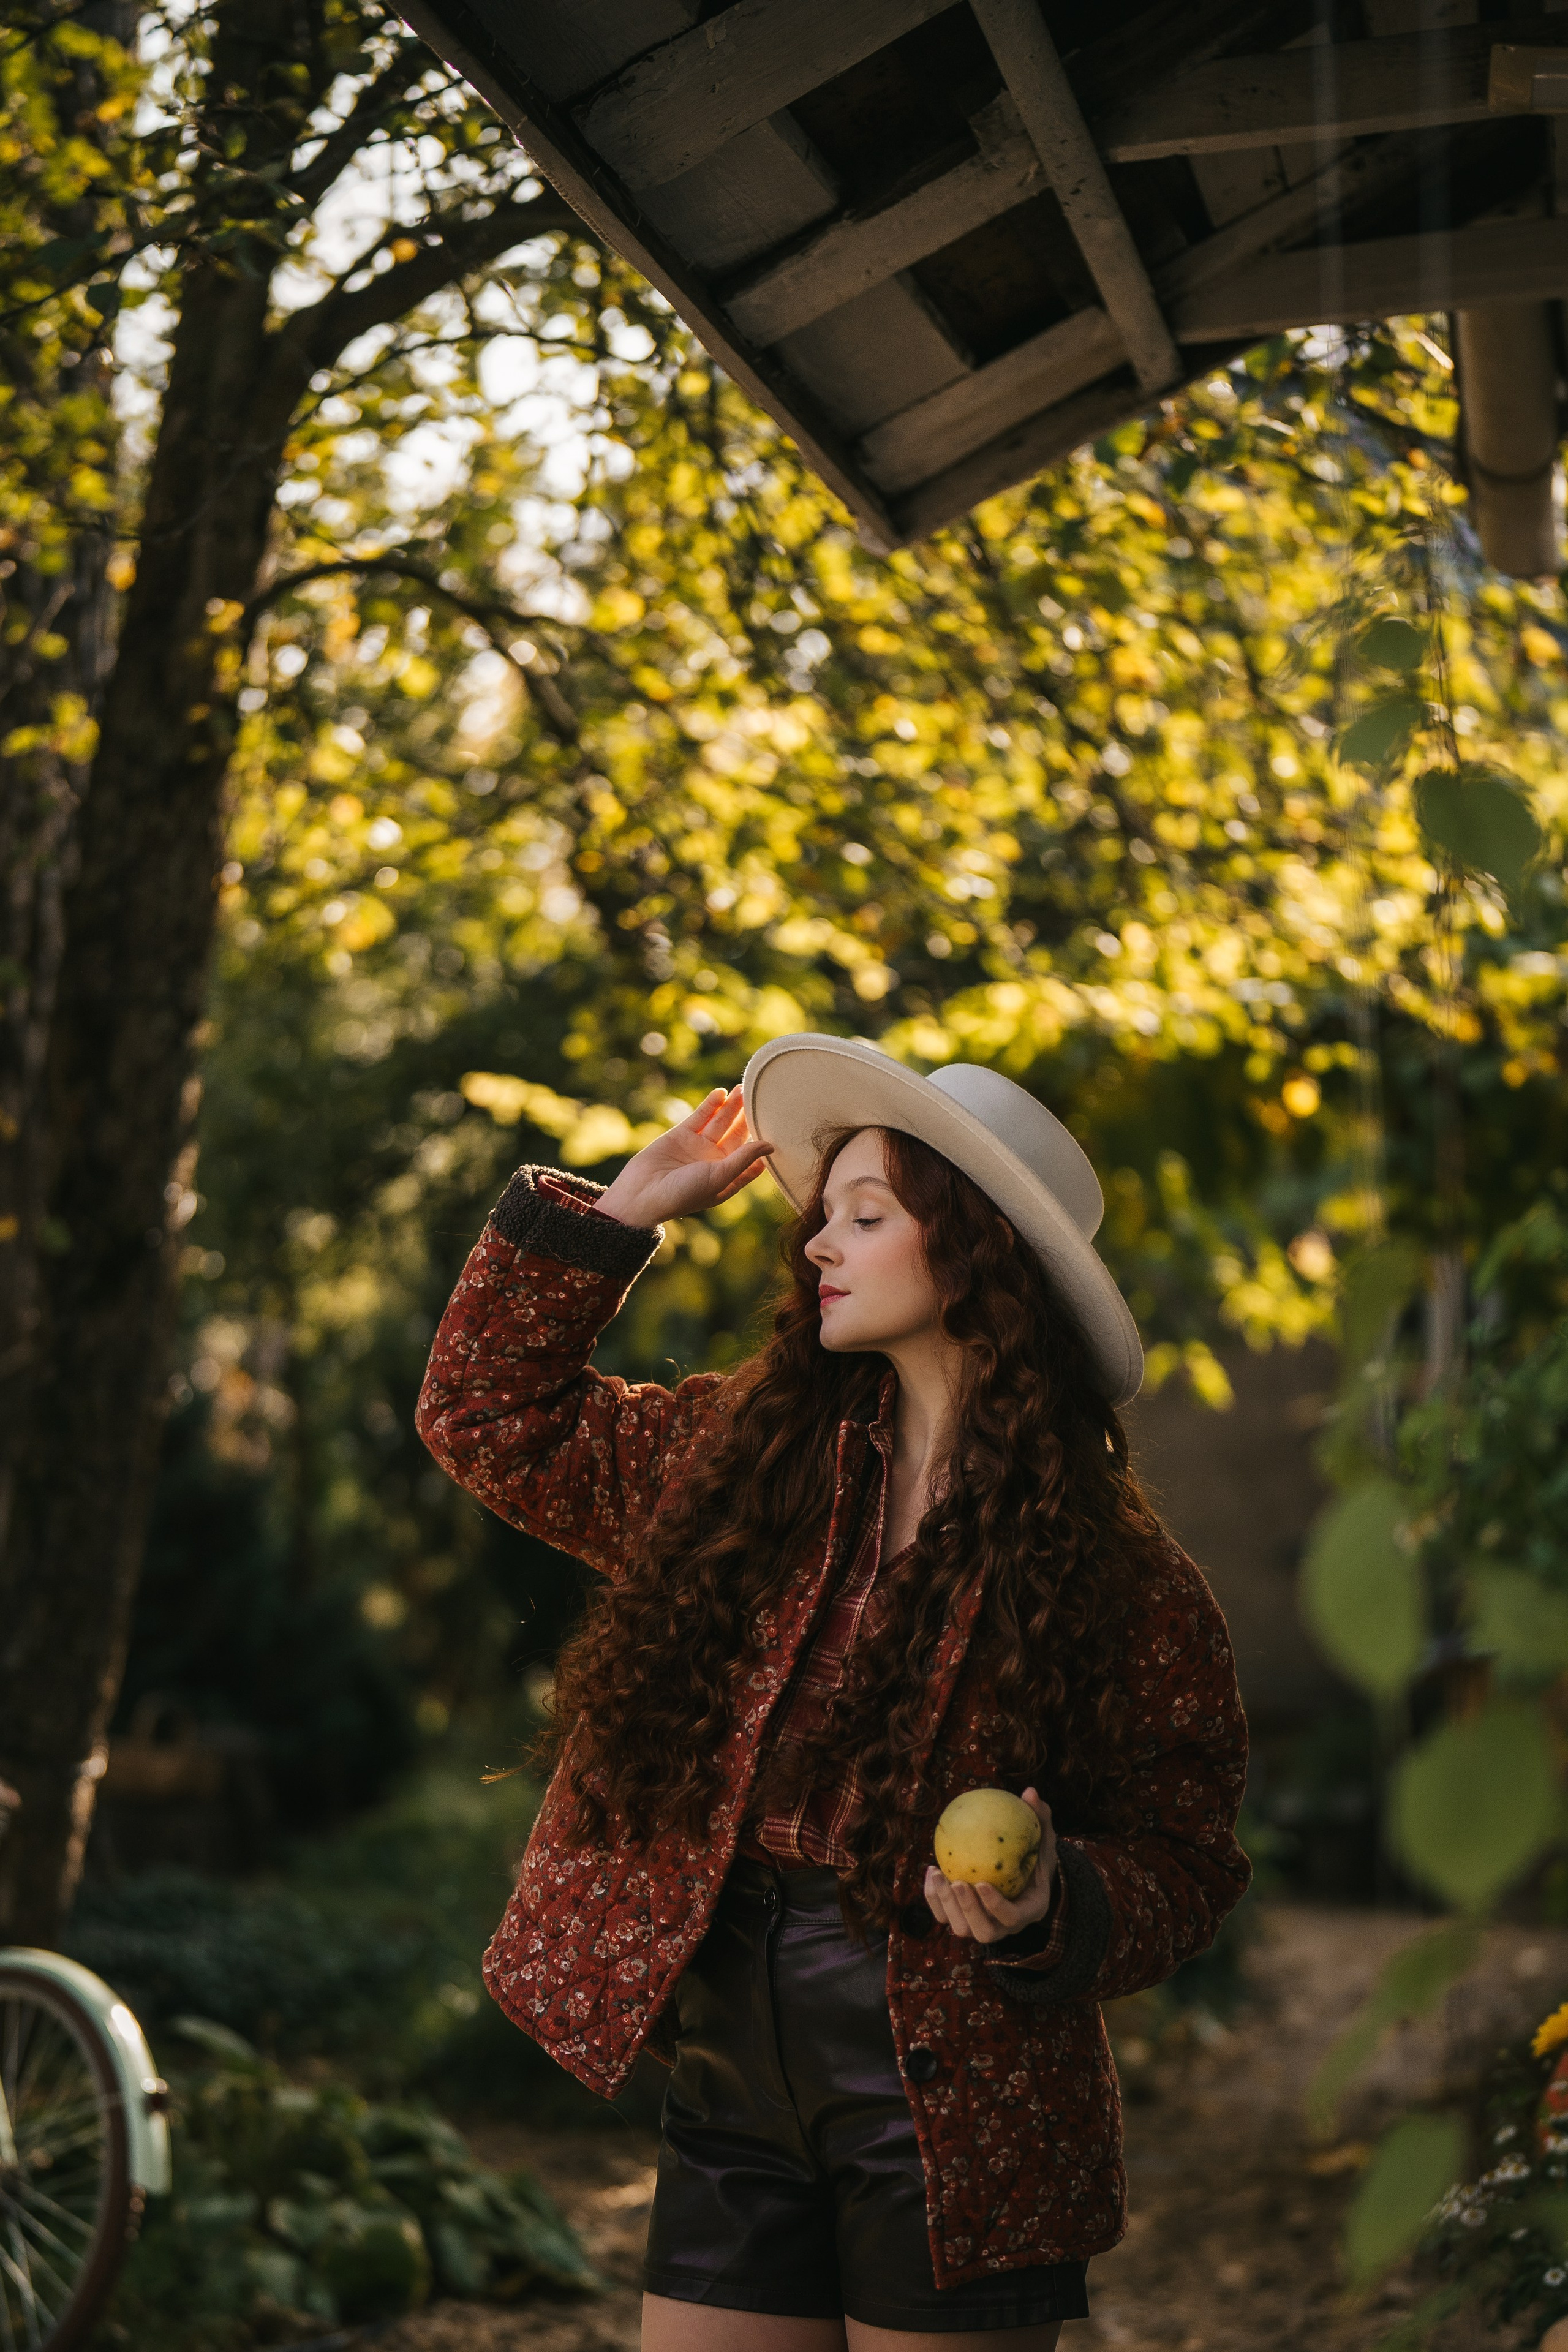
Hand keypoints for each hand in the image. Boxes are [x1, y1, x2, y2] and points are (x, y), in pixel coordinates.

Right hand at [593, 1085, 772, 1227]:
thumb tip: (771, 1145)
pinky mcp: (681, 1135)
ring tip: (744, 1088)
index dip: (765, 1144)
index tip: (781, 1127)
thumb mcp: (720, 1177)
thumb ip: (744, 1159)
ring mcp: (698, 1147)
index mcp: (728, 1177)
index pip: (752, 1158)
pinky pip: (700, 1117)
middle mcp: (715, 1161)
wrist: (641, 1194)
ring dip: (732, 1106)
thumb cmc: (683, 1194)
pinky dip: (711, 1104)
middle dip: (749, 1117)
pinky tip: (722, 1093)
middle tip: (762, 1098)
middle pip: (738, 1135)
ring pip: (720, 1122)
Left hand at [923, 1788, 1056, 1944]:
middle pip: (983, 1932)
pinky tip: (931, 1870)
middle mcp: (1004, 1927)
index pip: (1012, 1918)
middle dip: (967, 1909)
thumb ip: (1040, 1820)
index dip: (995, 1906)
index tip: (980, 1883)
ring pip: (961, 1928)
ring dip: (946, 1904)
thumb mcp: (1043, 1839)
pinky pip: (943, 1916)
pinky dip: (933, 1898)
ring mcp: (982, 1925)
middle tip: (956, 1882)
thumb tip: (1030, 1792)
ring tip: (937, 1874)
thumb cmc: (1034, 1856)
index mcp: (1027, 1911)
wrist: (1023, 1878)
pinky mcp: (962, 1918)